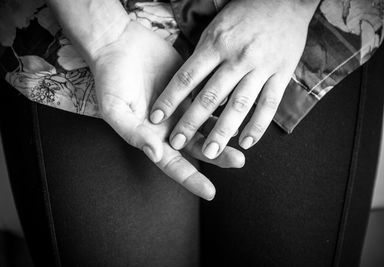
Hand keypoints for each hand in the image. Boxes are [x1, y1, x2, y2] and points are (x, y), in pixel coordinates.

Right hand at [89, 21, 244, 199]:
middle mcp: (169, 127)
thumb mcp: (114, 108)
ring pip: (208, 126)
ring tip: (244, 138)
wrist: (119, 44)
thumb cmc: (110, 78)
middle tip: (238, 160)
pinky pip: (210, 102)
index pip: (173, 164)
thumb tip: (155, 153)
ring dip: (225, 133)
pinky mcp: (191, 88)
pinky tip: (239, 111)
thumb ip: (133, 133)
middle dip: (218, 156)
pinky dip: (223, 107)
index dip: (191, 180)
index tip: (210, 192)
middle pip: (197, 148)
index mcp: (151, 136)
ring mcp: (182, 108)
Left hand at [149, 0, 318, 158]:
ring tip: (210, 152)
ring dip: (223, 131)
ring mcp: (260, 67)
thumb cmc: (243, 14)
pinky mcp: (281, 74)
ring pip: (239, 105)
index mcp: (216, 44)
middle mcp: (237, 58)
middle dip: (191, 122)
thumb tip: (187, 86)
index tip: (156, 118)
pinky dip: (258, 125)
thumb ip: (203, 56)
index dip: (170, 99)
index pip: (187, 77)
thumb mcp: (216, 28)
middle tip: (177, 143)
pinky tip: (247, 142)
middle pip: (210, 96)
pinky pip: (269, 105)